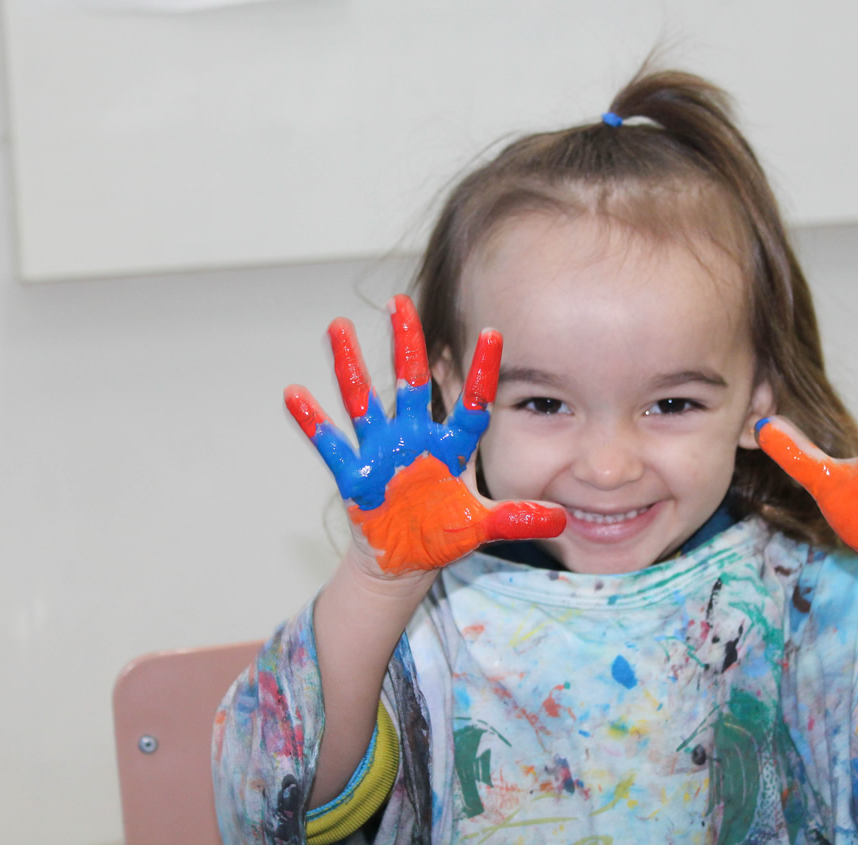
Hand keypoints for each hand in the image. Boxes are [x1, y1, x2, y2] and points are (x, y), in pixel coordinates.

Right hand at [284, 294, 565, 576]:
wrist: (404, 557)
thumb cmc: (442, 533)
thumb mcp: (482, 526)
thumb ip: (518, 518)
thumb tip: (564, 520)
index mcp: (451, 447)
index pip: (471, 403)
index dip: (481, 372)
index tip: (493, 333)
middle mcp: (414, 438)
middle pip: (411, 383)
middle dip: (406, 344)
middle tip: (401, 301)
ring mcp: (381, 451)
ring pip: (363, 400)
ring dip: (349, 365)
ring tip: (337, 326)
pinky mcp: (354, 474)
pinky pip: (331, 444)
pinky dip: (312, 421)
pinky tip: (294, 393)